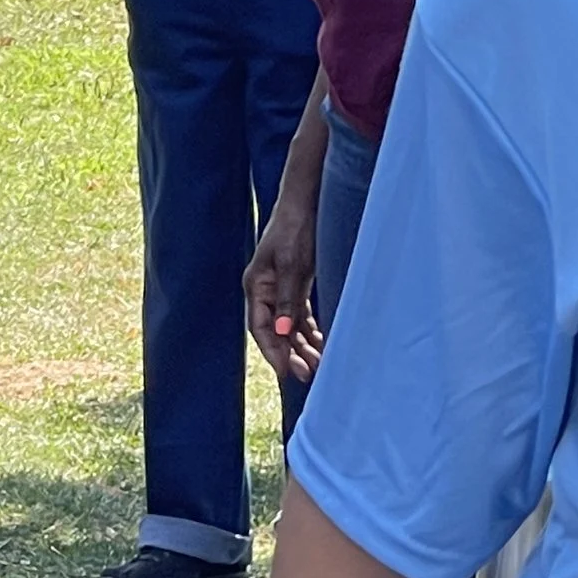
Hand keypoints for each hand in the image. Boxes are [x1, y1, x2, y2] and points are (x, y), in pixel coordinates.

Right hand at [246, 179, 322, 385]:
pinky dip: (309, 329)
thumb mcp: (293, 266)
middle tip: (308, 374)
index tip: (287, 372)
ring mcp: (279, 287)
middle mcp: (264, 290)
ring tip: (318, 364)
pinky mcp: (294, 283)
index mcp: (256, 286)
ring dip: (302, 345)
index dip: (273, 352)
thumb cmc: (296, 230)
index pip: (261, 328)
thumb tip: (282, 332)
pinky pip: (299, 314)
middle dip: (289, 354)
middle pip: (274, 331)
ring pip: (288, 325)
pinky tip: (321, 342)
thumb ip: (288, 300)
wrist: (305, 203)